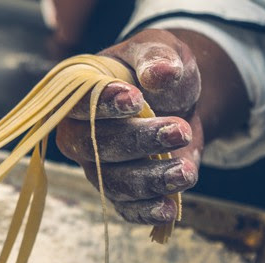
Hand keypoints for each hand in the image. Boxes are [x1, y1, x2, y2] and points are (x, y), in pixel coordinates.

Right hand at [56, 29, 202, 224]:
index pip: (78, 104)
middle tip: (179, 130)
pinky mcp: (118, 190)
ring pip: (112, 182)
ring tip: (185, 171)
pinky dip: (145, 211)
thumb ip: (156, 56)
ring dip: (149, 179)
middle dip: (138, 142)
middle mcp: (78, 134)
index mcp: (78, 95)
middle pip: (94, 147)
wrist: (175, 100)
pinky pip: (125, 207)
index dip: (103, 105)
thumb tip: (160, 73)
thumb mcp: (159, 49)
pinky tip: (169, 207)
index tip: (135, 100)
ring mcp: (95, 166)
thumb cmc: (156, 70)